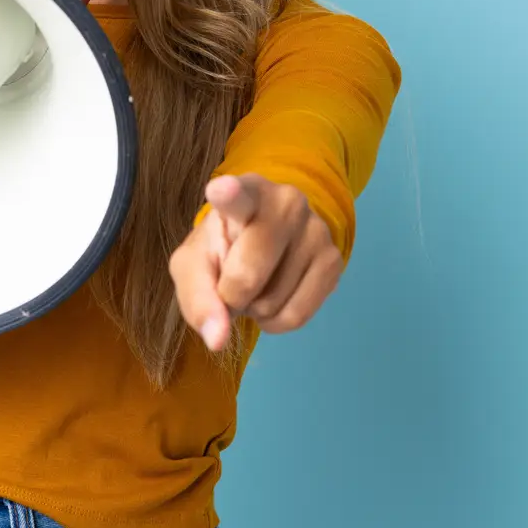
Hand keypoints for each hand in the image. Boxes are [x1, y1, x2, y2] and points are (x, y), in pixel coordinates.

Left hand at [168, 174, 343, 350]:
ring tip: (257, 284)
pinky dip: (276, 322)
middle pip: (247, 275)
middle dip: (230, 296)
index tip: (220, 189)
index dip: (227, 194)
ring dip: (255, 309)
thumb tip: (218, 339)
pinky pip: (297, 315)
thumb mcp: (194, 267)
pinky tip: (273, 298)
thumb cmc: (222, 249)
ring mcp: (316, 230)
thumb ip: (197, 298)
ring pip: (272, 302)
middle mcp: (286, 202)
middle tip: (231, 283)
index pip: (236, 195)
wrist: (264, 246)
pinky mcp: (334, 261)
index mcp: (244, 192)